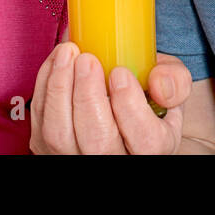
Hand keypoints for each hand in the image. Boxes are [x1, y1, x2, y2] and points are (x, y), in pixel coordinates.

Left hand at [28, 44, 192, 153]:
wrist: (123, 119)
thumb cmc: (148, 99)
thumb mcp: (172, 88)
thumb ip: (174, 81)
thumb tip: (159, 86)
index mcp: (152, 151)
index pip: (144, 141)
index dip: (129, 105)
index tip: (120, 72)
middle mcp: (115, 163)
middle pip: (97, 142)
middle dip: (88, 95)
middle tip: (87, 59)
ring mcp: (78, 161)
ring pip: (60, 135)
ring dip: (60, 88)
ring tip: (68, 52)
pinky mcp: (49, 151)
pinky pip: (40, 124)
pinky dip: (44, 88)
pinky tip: (56, 62)